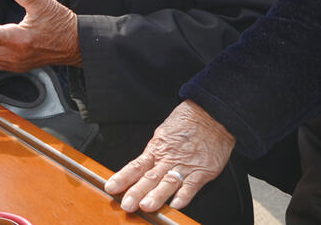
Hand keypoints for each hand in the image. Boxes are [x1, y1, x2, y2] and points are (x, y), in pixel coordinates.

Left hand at [103, 100, 234, 213]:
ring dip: (157, 195)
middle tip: (127, 204)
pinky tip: (176, 204)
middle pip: (149, 177)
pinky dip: (184, 195)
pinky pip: (191, 185)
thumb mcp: (163, 134)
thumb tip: (141, 168)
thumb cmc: (186, 123)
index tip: (111, 187)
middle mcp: (168, 159)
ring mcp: (185, 166)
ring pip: (168, 183)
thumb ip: (154, 153)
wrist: (210, 115)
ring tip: (146, 206)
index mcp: (157, 149)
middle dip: (136, 192)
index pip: (136, 166)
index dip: (123, 178)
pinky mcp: (202, 171)